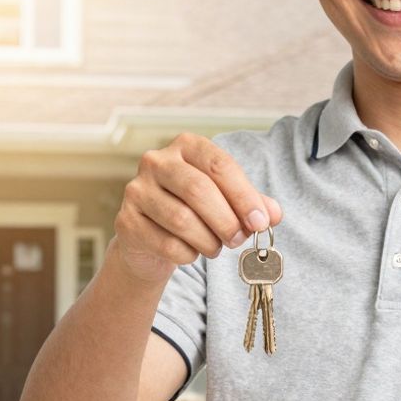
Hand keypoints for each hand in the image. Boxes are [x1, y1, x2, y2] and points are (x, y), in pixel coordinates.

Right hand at [113, 132, 283, 282]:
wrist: (151, 239)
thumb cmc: (195, 212)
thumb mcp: (227, 202)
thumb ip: (252, 204)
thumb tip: (274, 214)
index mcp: (186, 146)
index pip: (219, 165)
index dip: (243, 196)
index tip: (261, 222)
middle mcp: (156, 161)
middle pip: (198, 190)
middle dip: (226, 220)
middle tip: (239, 240)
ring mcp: (136, 190)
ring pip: (181, 220)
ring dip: (208, 241)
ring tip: (216, 248)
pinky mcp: (126, 221)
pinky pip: (166, 243)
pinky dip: (187, 254)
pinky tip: (191, 253)